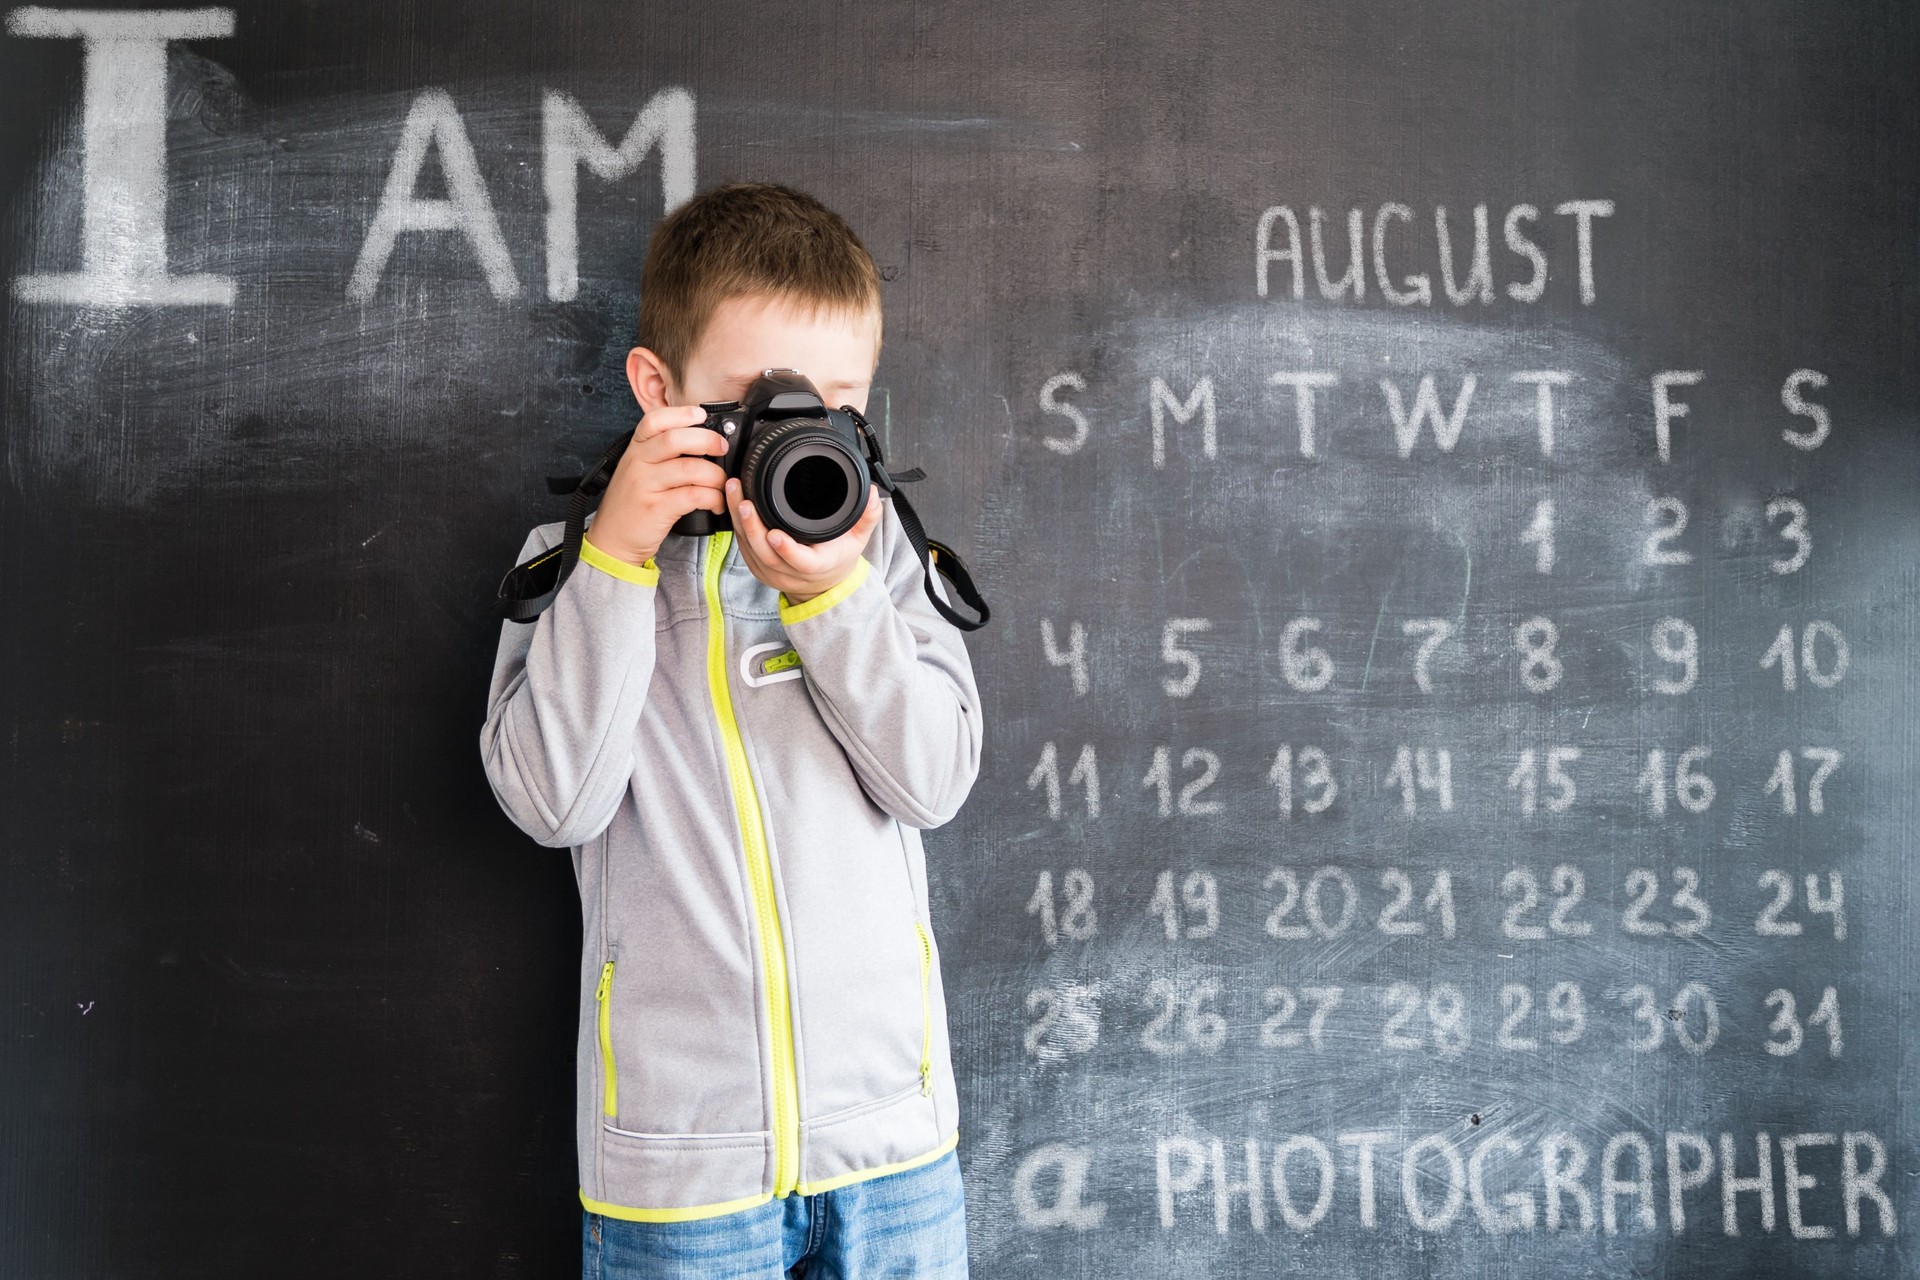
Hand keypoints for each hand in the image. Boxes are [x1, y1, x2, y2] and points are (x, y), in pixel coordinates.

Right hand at [586, 404, 728, 565]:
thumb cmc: (631, 504)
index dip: (681, 414)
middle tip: (722, 448)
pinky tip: (716, 503)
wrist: (612, 539)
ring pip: (690, 468)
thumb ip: (661, 454)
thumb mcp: (638, 471)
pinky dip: (713, 498)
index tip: (701, 415)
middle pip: (675, 439)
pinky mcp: (656, 509)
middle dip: (707, 440)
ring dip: (716, 475)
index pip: (654, 420)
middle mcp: (638, 463)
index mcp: (635, 449)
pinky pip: (693, 495)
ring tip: (722, 484)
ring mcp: (646, 485)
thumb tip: (701, 440)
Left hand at [726, 477, 883, 603]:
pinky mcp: (757, 567)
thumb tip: (872, 494)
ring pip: (749, 548)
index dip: (787, 550)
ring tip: (735, 492)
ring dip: (740, 521)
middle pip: (765, 554)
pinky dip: (737, 525)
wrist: (822, 585)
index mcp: (816, 566)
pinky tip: (732, 502)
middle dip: (753, 527)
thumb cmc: (838, 558)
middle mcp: (790, 573)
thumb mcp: (858, 540)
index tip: (775, 534)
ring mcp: (771, 572)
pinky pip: (743, 546)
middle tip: (745, 501)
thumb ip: (866, 517)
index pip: (801, 563)